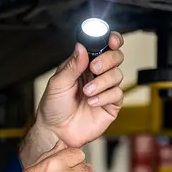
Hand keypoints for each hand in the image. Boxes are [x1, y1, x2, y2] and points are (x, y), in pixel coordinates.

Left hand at [20, 32, 125, 165]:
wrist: (55, 132)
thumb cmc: (53, 108)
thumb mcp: (57, 83)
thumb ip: (72, 65)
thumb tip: (81, 47)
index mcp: (83, 65)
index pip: (103, 46)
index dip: (111, 40)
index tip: (111, 40)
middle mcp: (96, 75)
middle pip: (116, 57)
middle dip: (107, 60)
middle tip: (94, 68)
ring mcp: (104, 89)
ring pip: (117, 75)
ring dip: (102, 82)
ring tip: (87, 92)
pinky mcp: (110, 105)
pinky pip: (117, 94)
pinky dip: (104, 96)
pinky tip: (91, 102)